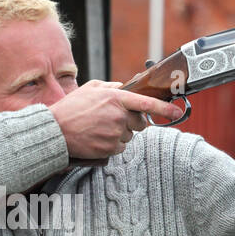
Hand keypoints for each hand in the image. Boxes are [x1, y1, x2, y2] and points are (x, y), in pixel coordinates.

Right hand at [48, 80, 184, 159]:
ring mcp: (116, 133)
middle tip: (113, 120)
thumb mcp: (91, 88)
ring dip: (120, 133)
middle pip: (140, 123)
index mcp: (116, 98)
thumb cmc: (71, 108)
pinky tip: (98, 138)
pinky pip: (120, 147)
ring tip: (99, 129)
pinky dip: (112, 144)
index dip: (165, 109)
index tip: (178, 113)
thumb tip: (124, 87)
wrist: (56, 131)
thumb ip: (111, 87)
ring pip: (129, 136)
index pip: (147, 103)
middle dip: (132, 122)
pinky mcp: (111, 148)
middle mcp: (119, 116)